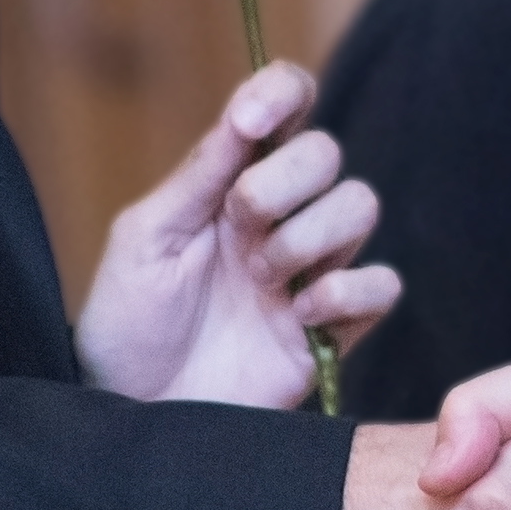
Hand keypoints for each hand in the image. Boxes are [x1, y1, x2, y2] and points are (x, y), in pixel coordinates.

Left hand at [76, 62, 400, 408]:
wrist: (134, 415)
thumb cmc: (128, 325)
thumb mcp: (146, 237)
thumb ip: (200, 175)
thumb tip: (245, 113)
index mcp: (230, 181)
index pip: (286, 103)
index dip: (281, 94)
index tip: (249, 125)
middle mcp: (279, 216)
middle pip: (328, 152)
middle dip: (284, 182)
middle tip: (239, 227)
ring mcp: (311, 271)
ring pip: (361, 206)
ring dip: (310, 236)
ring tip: (261, 278)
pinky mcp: (334, 329)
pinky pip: (383, 285)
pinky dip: (348, 290)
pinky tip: (299, 314)